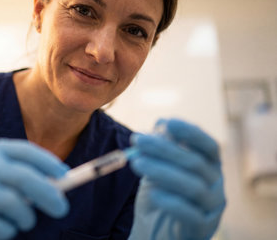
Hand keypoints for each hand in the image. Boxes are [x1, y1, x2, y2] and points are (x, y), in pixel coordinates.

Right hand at [0, 139, 68, 239]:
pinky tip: (1, 230)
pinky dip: (7, 231)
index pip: (22, 150)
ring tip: (21, 220)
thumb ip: (12, 175)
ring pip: (13, 204)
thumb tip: (55, 184)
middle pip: (22, 176)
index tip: (66, 176)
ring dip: (25, 216)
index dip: (47, 162)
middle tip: (62, 208)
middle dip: (49, 193)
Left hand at [128, 119, 225, 239]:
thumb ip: (161, 148)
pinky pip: (191, 214)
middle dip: (163, 148)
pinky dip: (172, 202)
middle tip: (136, 140)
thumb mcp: (157, 168)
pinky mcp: (203, 228)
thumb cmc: (159, 195)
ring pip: (193, 187)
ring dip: (162, 171)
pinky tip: (153, 193)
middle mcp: (216, 185)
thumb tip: (161, 123)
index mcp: (208, 166)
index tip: (167, 122)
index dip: (190, 133)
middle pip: (195, 163)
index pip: (208, 146)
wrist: (154, 232)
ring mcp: (212, 208)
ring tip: (137, 163)